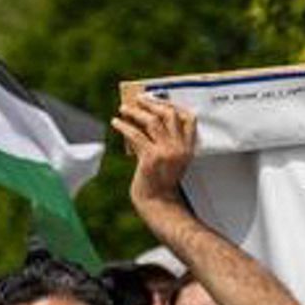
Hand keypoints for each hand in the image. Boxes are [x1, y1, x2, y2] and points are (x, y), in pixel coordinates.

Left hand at [113, 90, 196, 217]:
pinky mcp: (150, 158)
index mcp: (188, 149)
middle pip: (169, 114)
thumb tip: (144, 124)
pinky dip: (124, 126)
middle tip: (139, 98)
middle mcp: (179, 148)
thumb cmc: (160, 185)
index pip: (188, 119)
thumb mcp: (170, 162)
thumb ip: (165, 144)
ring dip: (136, 111)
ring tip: (124, 108)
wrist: (157, 205)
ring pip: (152, 121)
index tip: (160, 101)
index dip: (173, 106)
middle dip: (153, 103)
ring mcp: (166, 152)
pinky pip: (136, 135)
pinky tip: (116, 122)